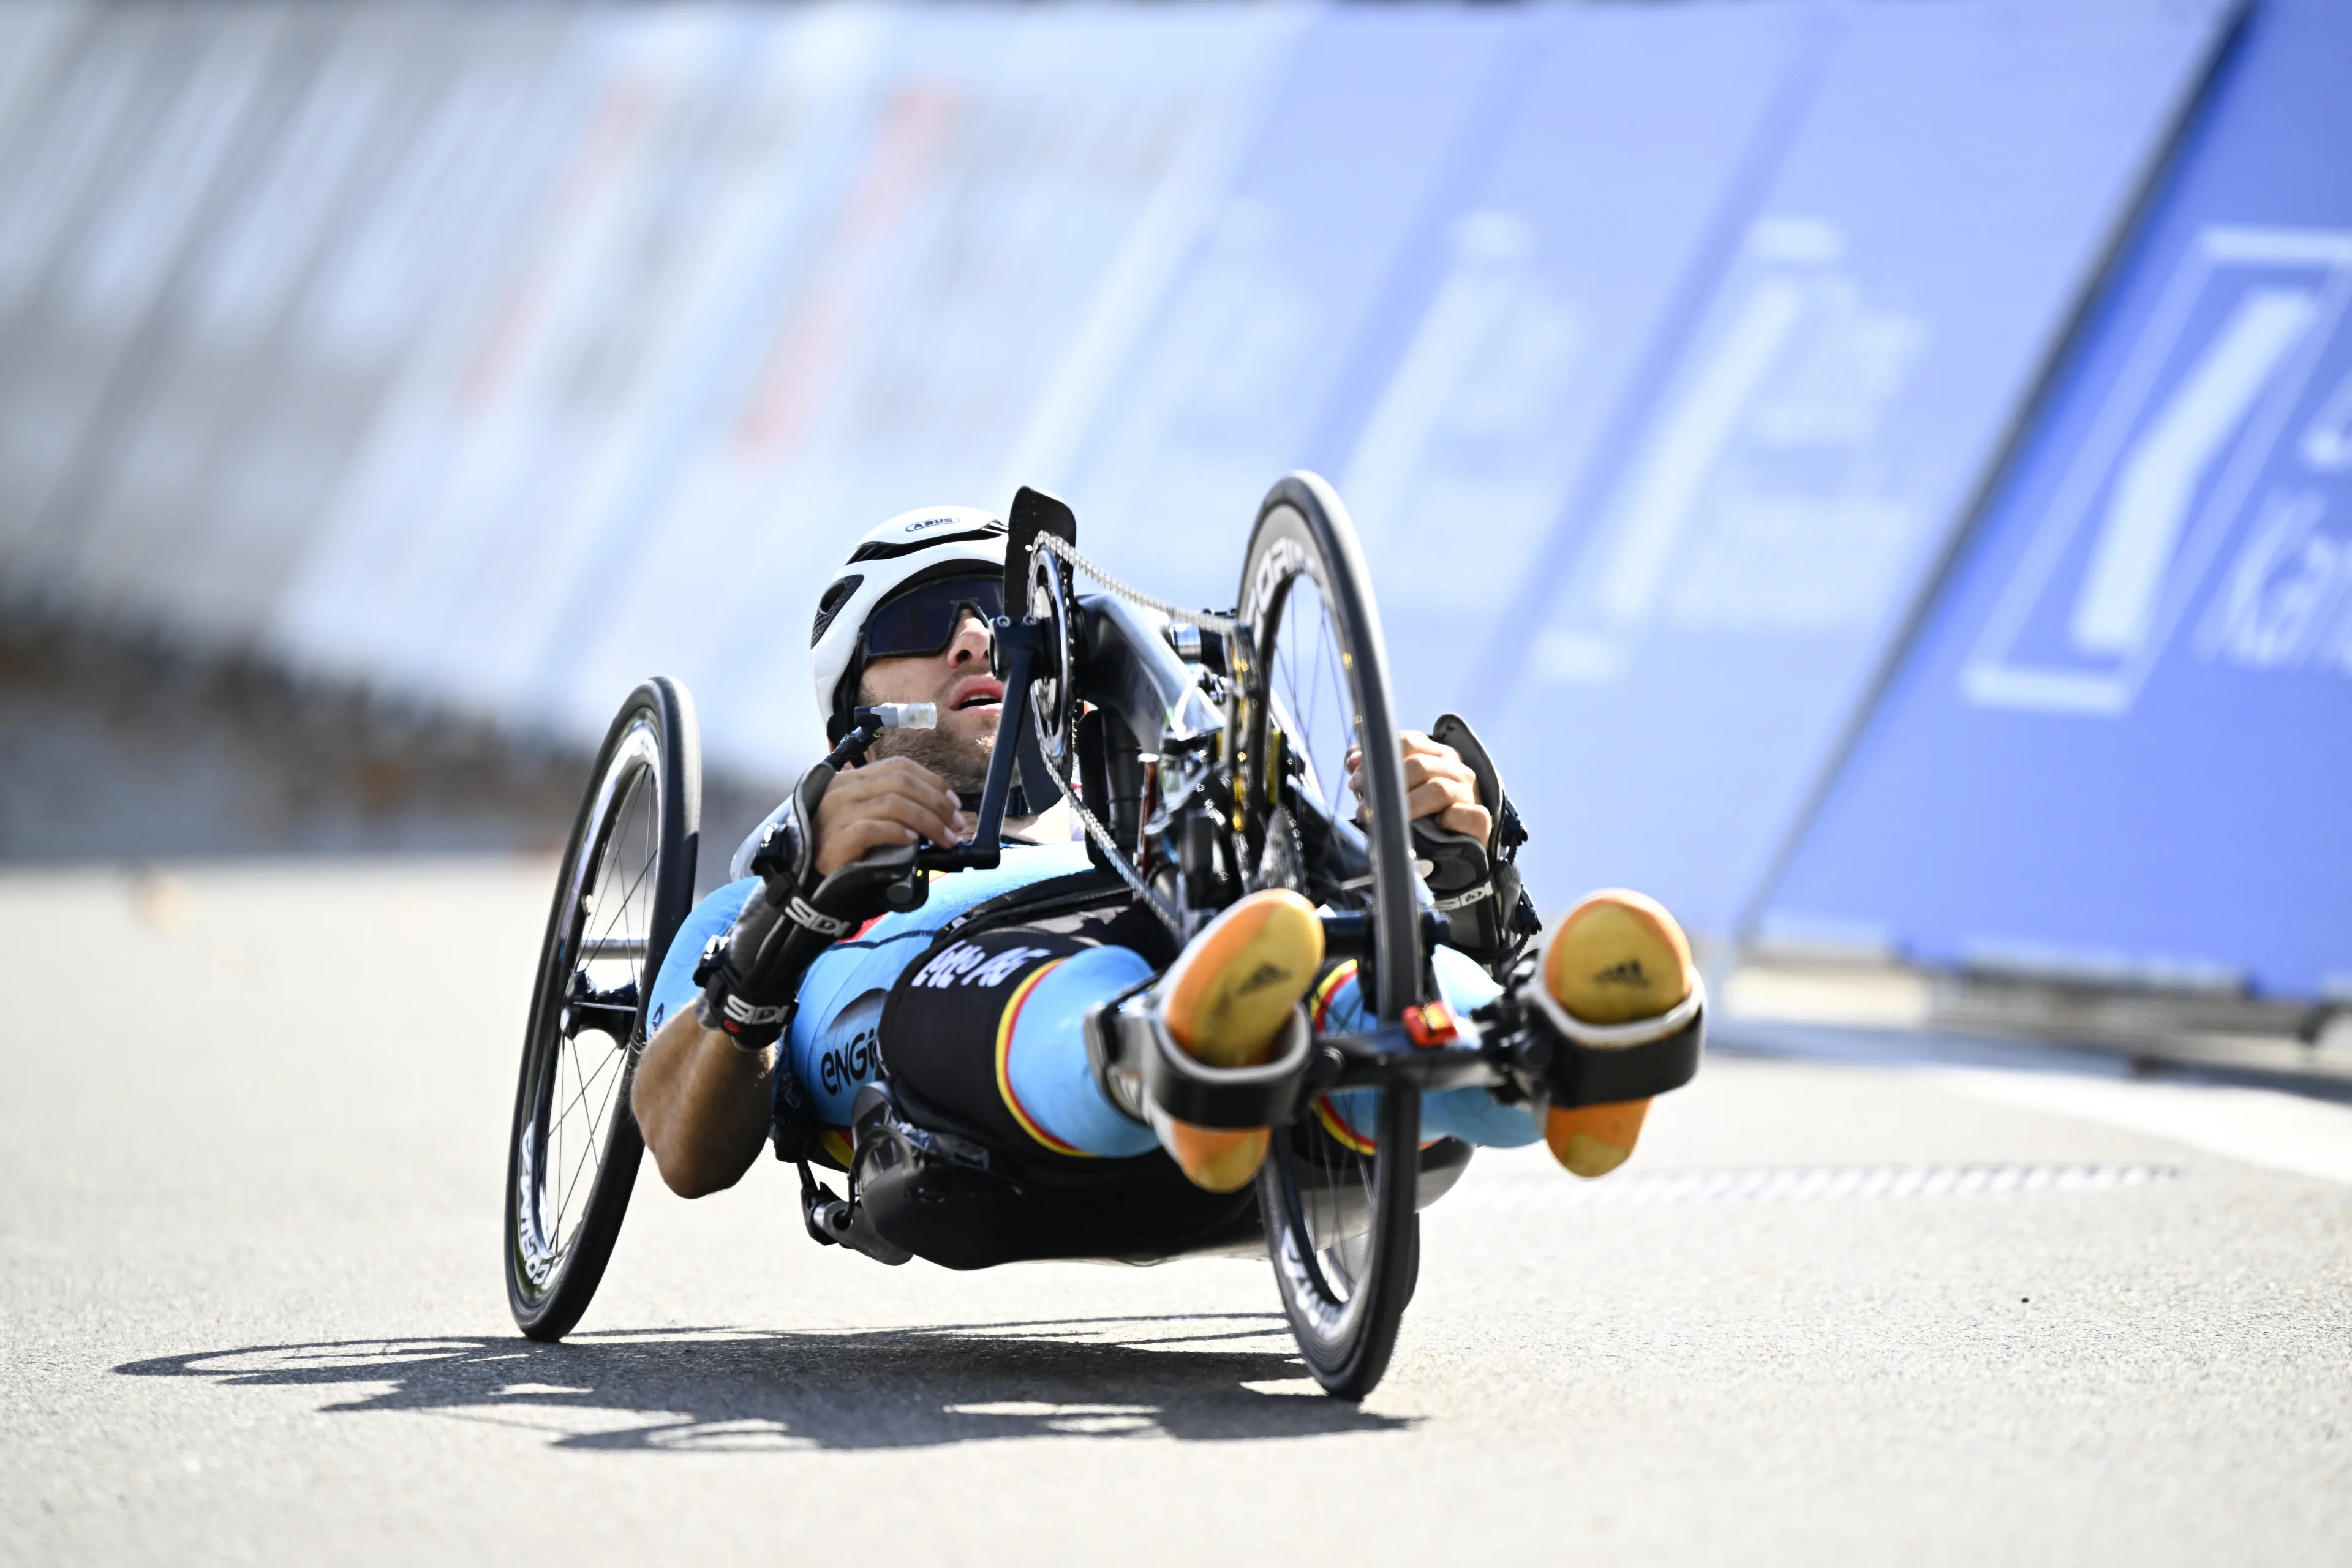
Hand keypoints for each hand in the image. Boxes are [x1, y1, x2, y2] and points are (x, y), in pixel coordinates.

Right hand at [812, 757, 965, 874]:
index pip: (899, 766)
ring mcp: (836, 814)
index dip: (932, 782)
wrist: (807, 880)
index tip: (954, 803)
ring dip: (928, 821)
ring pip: (893, 803)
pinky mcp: (835, 840)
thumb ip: (891, 807)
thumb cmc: (843, 849)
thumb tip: (938, 813)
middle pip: (901, 782)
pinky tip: (914, 843)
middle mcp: (843, 790)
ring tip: (944, 839)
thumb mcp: (866, 817)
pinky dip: (898, 833)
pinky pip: (873, 828)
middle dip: (937, 803)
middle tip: (956, 826)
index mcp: (852, 779)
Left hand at [1346, 732, 1490, 842]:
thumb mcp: (1400, 792)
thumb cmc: (1423, 817)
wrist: (1454, 852)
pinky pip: (1463, 814)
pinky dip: (1445, 819)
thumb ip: (1378, 774)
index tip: (1355, 776)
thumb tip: (1352, 761)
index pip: (1408, 742)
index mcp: (1437, 755)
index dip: (1378, 756)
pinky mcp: (1480, 819)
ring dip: (1405, 805)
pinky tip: (1431, 828)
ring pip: (1437, 789)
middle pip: (1419, 765)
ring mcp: (1470, 793)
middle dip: (1386, 781)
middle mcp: (1456, 769)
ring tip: (1383, 819)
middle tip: (1363, 803)